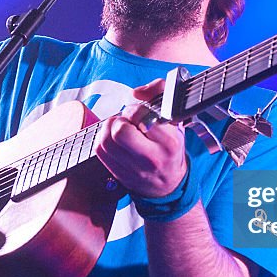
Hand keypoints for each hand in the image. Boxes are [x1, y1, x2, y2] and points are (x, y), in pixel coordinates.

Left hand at [94, 79, 187, 197]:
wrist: (169, 183)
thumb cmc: (170, 147)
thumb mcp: (176, 120)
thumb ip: (160, 94)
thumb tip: (137, 92)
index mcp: (169, 142)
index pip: (141, 118)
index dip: (136, 110)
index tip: (141, 114)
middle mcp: (152, 158)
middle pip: (120, 131)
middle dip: (120, 119)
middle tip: (128, 121)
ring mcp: (134, 169)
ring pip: (106, 140)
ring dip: (109, 127)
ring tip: (119, 127)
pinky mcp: (119, 174)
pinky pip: (100, 150)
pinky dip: (103, 138)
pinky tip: (113, 138)